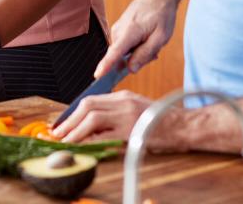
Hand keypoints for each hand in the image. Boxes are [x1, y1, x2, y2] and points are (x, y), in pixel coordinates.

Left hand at [51, 90, 187, 152]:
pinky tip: (81, 147)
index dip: (72, 112)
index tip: (62, 123)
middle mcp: (123, 102)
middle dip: (69, 120)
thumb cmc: (162, 121)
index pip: (90, 100)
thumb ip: (116, 113)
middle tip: (57, 133)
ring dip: (74, 130)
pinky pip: (105, 135)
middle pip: (87, 105)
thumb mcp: (136, 110)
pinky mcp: (133, 130)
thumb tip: (92, 125)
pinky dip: (89, 141)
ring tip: (64, 140)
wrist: (186, 126)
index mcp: (123, 96)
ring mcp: (128, 115)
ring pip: (92, 117)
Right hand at [95, 0, 178, 77]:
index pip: (114, 52)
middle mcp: (118, 31)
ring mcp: (117, 30)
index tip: (97, 75)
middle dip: (137, 60)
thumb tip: (131, 69)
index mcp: (129, 32)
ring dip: (137, 53)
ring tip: (151, 42)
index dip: (106, 66)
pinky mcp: (118, 30)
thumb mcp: (161, 37)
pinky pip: (124, 46)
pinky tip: (146, 40)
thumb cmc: (161, 14)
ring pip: (124, 53)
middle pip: (121, 57)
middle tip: (154, 52)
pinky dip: (135, 47)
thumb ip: (145, 54)